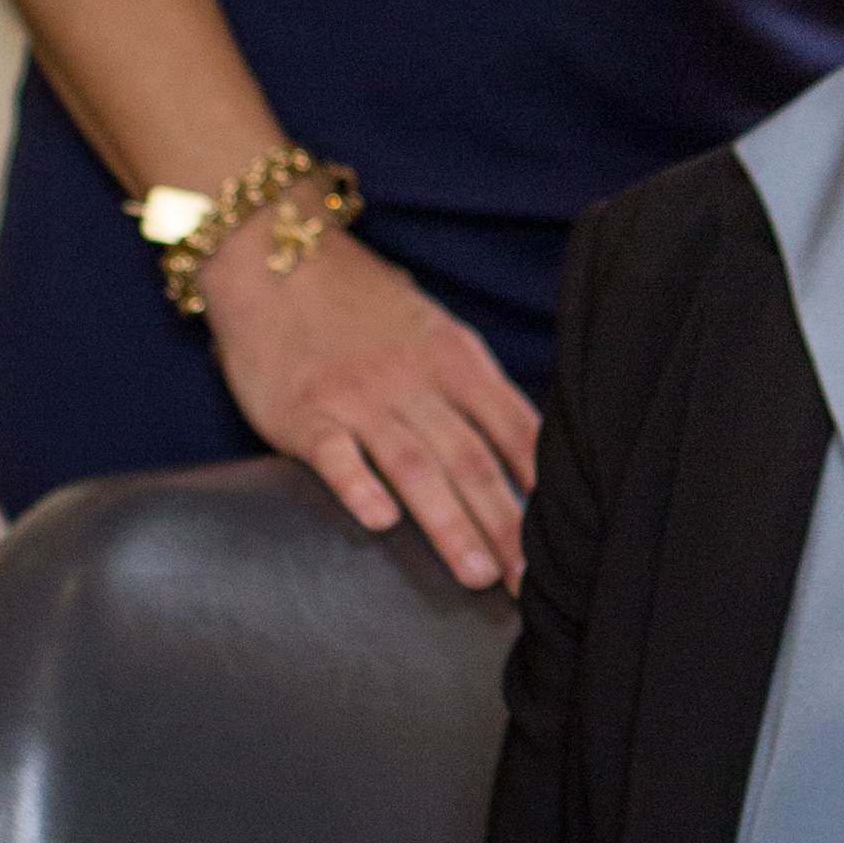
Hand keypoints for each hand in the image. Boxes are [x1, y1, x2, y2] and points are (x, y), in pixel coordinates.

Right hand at [199, 223, 540, 593]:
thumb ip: (476, 390)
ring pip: (415, 467)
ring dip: (449, 524)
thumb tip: (528, 456)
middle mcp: (415, 381)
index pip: (515, 431)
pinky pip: (336, 454)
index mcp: (457, 360)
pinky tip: (381, 523)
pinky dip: (359, 486)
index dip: (543, 490)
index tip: (566, 542)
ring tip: (476, 574)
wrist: (277, 257)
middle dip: (506, 527)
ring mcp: (359, 398)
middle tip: (530, 585)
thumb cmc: (364, 306)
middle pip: (472, 461)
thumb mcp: (436, 333)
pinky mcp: (304, 412)